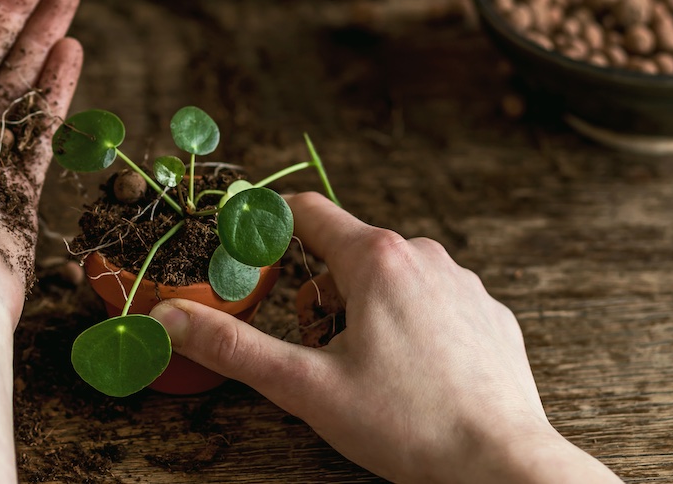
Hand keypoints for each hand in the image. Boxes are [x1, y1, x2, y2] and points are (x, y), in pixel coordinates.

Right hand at [149, 193, 620, 483]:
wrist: (502, 465)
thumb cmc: (408, 426)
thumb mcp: (306, 387)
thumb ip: (233, 348)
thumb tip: (170, 318)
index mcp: (377, 259)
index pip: (307, 212)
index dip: (267, 229)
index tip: (247, 259)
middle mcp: (425, 256)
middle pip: (344, 254)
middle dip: (318, 298)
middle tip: (321, 356)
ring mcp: (463, 283)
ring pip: (389, 280)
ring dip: (363, 314)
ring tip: (371, 376)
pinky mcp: (489, 314)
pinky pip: (431, 304)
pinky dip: (410, 329)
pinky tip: (416, 379)